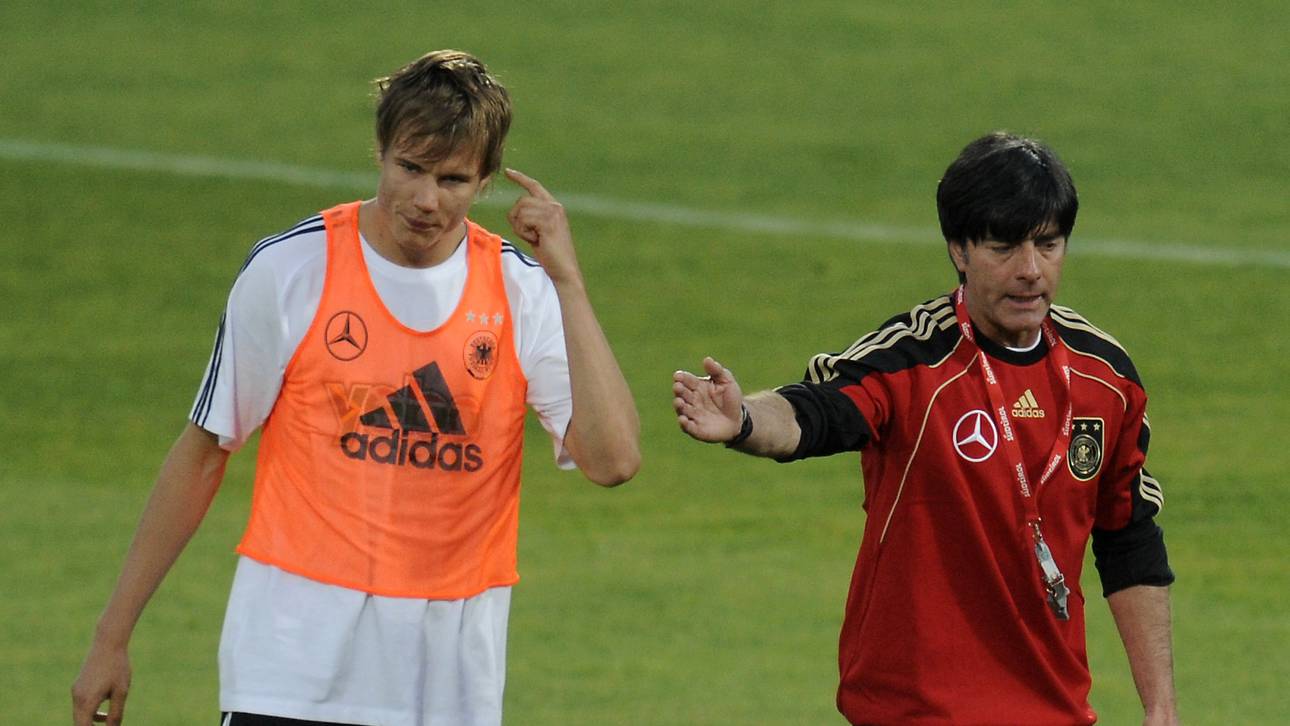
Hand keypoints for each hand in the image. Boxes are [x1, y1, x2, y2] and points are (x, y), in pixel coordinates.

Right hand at [71, 640, 130, 724]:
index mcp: (86, 701)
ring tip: (110, 721)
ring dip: (92, 721)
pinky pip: (82, 705)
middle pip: (80, 723)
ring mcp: (76, 691)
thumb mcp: (121, 692)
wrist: (108, 643)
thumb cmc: (117, 667)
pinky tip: (105, 713)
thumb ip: (116, 714)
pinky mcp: (79, 686)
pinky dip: (91, 712)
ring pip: (80, 715)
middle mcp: (77, 697)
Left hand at [504, 168, 580, 284]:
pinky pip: (523, 220)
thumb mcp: (540, 232)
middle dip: (517, 219)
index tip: (508, 172)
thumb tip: (517, 211)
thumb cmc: (551, 255)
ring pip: (520, 210)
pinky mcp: (548, 222)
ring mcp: (552, 213)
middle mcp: (554, 206)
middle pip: (521, 201)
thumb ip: (532, 218)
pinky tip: (536, 241)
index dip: (520, 178)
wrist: (564, 270)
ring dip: (520, 228)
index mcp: (554, 207)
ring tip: (534, 239)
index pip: (534, 186)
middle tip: (529, 236)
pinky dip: (524, 232)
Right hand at [673, 357, 744, 442]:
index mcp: (697, 387)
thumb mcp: (727, 381)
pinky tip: (682, 419)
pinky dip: (684, 424)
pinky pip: (688, 427)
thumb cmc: (730, 398)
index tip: (678, 376)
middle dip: (679, 390)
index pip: (687, 380)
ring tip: (679, 402)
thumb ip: (716, 370)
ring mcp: (693, 415)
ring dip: (679, 406)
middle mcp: (692, 400)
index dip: (682, 378)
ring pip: (682, 410)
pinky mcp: (697, 429)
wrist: (738, 419)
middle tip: (677, 387)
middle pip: (682, 394)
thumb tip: (707, 359)